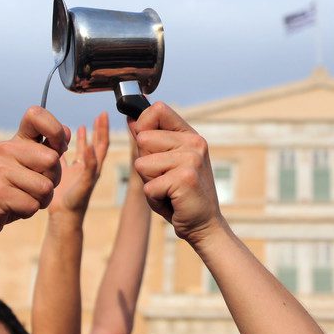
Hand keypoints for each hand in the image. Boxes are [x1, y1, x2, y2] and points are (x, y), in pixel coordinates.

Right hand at [0, 107, 68, 243]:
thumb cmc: (13, 188)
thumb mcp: (29, 165)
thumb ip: (48, 149)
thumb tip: (68, 131)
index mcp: (16, 140)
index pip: (36, 115)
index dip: (56, 129)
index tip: (59, 147)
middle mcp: (5, 149)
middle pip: (52, 160)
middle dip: (53, 179)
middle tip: (34, 186)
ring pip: (45, 186)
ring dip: (42, 199)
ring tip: (23, 197)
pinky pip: (33, 204)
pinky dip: (29, 211)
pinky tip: (14, 208)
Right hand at [48, 112, 108, 216]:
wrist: (65, 218)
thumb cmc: (76, 203)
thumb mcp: (84, 182)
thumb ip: (88, 165)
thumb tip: (90, 145)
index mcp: (94, 167)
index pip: (101, 143)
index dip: (103, 129)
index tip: (104, 114)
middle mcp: (88, 167)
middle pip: (95, 144)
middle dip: (98, 129)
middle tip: (100, 116)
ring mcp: (77, 171)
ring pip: (81, 150)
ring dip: (83, 138)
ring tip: (83, 126)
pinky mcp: (65, 176)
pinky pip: (65, 158)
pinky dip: (64, 149)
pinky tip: (61, 144)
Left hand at [132, 102, 220, 246]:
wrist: (203, 223)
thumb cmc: (180, 194)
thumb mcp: (165, 163)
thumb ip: (150, 141)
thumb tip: (130, 118)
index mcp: (190, 135)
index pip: (157, 109)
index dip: (143, 124)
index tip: (149, 144)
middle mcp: (194, 143)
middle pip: (143, 139)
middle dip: (145, 163)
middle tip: (166, 178)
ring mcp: (191, 159)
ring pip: (142, 164)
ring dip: (149, 183)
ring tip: (169, 190)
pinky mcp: (185, 178)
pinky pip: (148, 186)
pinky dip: (154, 199)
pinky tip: (173, 201)